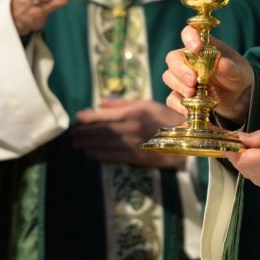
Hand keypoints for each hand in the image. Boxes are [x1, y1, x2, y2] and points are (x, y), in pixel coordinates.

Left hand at [70, 98, 186, 168]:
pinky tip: (90, 155)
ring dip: (87, 145)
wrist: (188, 139)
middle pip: (101, 131)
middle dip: (83, 133)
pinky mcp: (137, 157)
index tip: (77, 119)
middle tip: (71, 135)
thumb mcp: (147, 104)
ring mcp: (133, 144)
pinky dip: (100, 156)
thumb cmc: (167, 118)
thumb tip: (101, 102)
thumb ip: (123, 103)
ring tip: (76, 145)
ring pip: (104, 145)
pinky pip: (114, 157)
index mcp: (133, 112)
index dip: (88, 118)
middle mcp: (131, 127)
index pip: (104, 116)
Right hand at [162, 26, 253, 122]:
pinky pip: (172, 98)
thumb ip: (231, 67)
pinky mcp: (182, 95)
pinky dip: (178, 104)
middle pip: (173, 58)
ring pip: (169, 77)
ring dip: (178, 85)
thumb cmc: (237, 74)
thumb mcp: (240, 70)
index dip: (189, 38)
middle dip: (180, 69)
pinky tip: (188, 109)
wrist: (238, 97)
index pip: (189, 33)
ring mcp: (183, 77)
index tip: (196, 48)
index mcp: (203, 46)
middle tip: (193, 80)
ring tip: (192, 94)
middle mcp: (188, 59)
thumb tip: (221, 63)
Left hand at [232, 125, 259, 192]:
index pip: (242, 160)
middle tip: (237, 142)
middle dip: (237, 157)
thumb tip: (241, 137)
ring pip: (252, 177)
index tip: (226, 140)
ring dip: (246, 164)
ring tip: (249, 149)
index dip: (231, 150)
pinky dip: (256, 171)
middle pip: (245, 170)